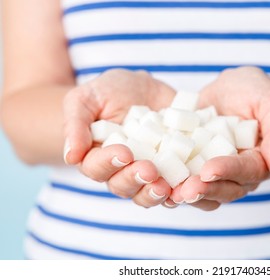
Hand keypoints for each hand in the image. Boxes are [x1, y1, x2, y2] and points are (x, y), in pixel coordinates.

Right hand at [63, 69, 175, 206]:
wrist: (143, 89)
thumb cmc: (109, 92)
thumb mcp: (86, 98)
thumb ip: (75, 124)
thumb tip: (71, 156)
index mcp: (96, 157)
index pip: (96, 168)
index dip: (108, 163)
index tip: (123, 153)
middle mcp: (121, 170)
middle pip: (122, 185)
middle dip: (134, 179)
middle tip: (149, 170)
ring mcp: (147, 172)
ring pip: (146, 193)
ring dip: (154, 193)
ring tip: (166, 186)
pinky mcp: (170, 169)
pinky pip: (173, 186)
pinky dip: (179, 190)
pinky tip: (186, 188)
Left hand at [170, 66, 269, 210]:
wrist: (236, 90)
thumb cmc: (258, 92)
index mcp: (260, 160)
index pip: (246, 170)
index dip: (228, 171)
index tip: (209, 170)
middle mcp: (237, 173)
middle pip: (224, 188)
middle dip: (204, 189)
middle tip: (183, 190)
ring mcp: (214, 170)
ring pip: (203, 189)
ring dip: (185, 193)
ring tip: (167, 192)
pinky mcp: (195, 164)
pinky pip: (184, 176)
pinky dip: (171, 180)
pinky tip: (153, 179)